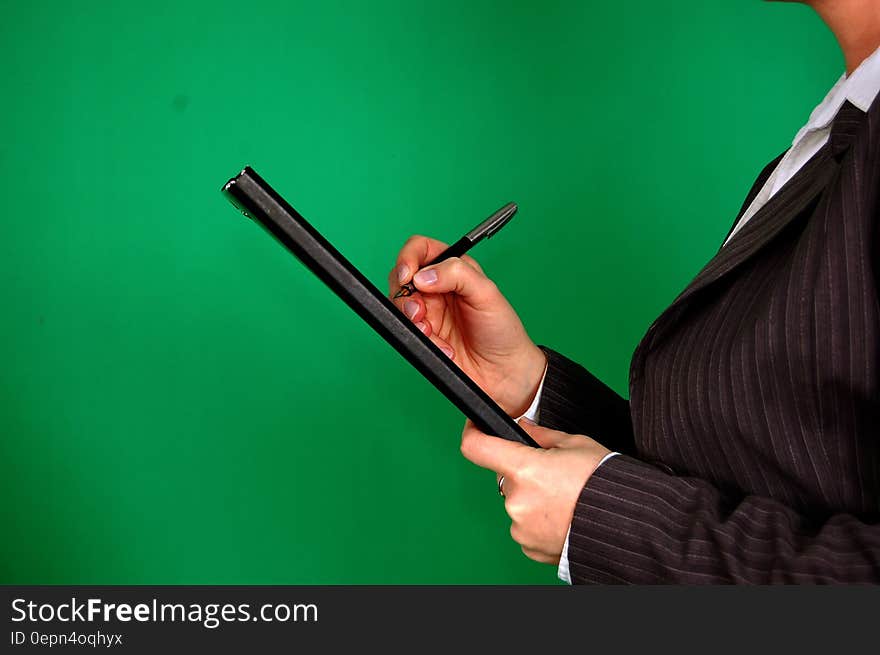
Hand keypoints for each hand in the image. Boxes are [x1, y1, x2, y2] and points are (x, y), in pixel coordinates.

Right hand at [389, 235, 545, 415]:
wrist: (503, 372)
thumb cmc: (502, 330)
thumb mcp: (487, 293)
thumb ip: (457, 274)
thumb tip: (423, 276)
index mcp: (453, 269)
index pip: (420, 250)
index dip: (408, 257)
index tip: (409, 275)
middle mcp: (437, 288)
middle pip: (401, 277)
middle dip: (405, 295)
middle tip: (420, 312)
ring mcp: (428, 312)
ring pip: (399, 306)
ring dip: (411, 320)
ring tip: (431, 332)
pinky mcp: (424, 336)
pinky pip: (407, 332)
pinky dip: (421, 340)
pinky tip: (442, 347)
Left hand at [460, 418, 610, 563]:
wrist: (629, 526)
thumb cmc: (606, 484)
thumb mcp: (576, 445)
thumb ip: (542, 436)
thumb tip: (524, 427)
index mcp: (525, 469)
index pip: (477, 448)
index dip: (474, 434)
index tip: (476, 429)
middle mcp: (517, 501)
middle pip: (507, 479)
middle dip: (525, 475)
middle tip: (555, 476)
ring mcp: (521, 528)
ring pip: (517, 505)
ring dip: (534, 501)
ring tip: (566, 501)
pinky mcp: (530, 548)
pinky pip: (526, 528)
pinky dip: (540, 523)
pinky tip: (564, 518)